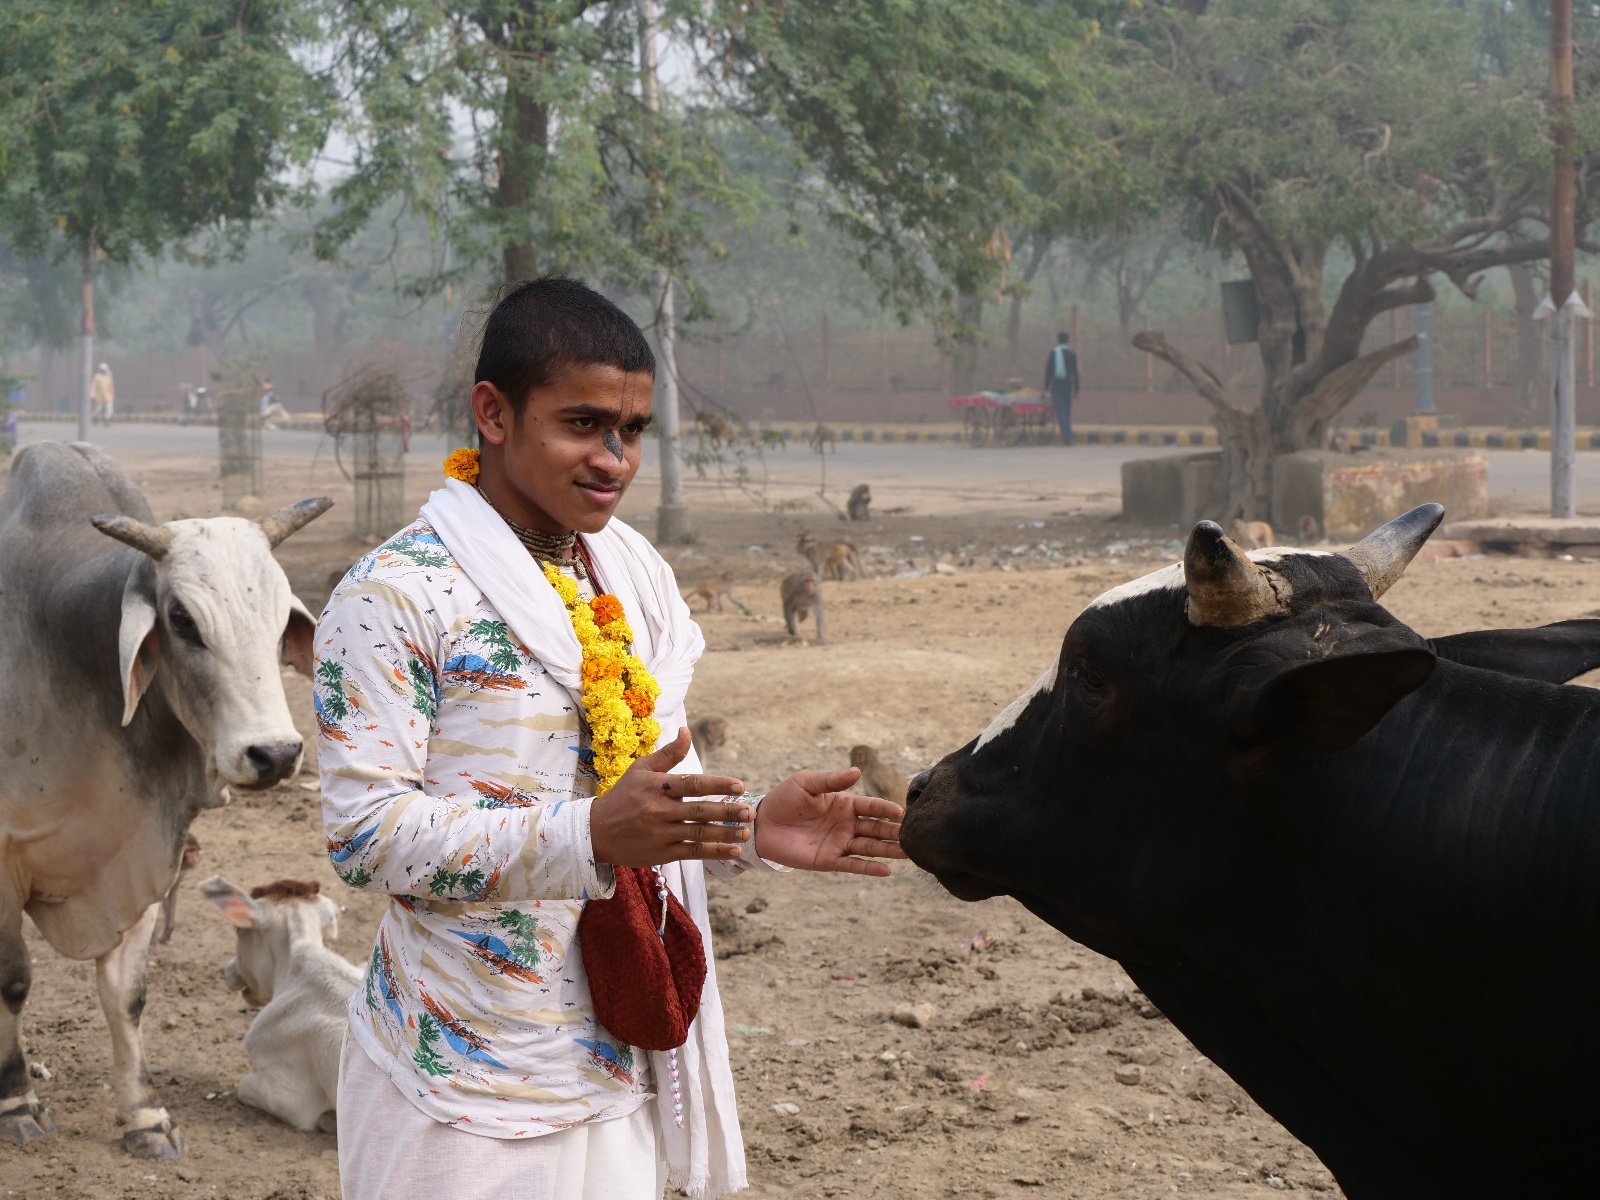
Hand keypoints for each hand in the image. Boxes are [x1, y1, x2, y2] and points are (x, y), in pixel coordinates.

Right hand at [589, 728, 752, 867]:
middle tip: (750, 811)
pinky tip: (733, 851)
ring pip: (698, 833)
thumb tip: (687, 731)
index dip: (718, 785)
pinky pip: (692, 852)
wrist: (596, 832)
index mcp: (657, 787)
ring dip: (725, 834)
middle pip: (699, 811)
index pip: (693, 784)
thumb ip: (669, 754)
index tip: (739, 786)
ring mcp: (661, 834)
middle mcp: (659, 810)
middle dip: (727, 811)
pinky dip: (714, 852)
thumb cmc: (623, 796)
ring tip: (746, 832)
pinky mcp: (661, 854)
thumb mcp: (641, 769)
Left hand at [755, 767, 907, 876]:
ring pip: (869, 847)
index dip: (885, 809)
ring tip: (908, 854)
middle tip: (912, 835)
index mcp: (844, 804)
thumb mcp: (807, 784)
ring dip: (888, 850)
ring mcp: (839, 843)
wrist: (761, 824)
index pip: (870, 806)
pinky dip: (869, 868)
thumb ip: (831, 781)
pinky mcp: (829, 860)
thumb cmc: (784, 799)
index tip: (900, 811)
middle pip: (875, 828)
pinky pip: (853, 865)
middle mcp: (846, 824)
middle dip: (893, 831)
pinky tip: (886, 870)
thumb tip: (857, 772)